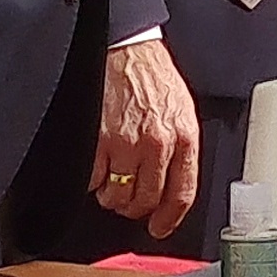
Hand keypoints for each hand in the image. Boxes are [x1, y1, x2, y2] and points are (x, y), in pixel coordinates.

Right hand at [92, 39, 200, 236]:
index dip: (169, 218)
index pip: (181, 194)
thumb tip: (174, 185)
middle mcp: (157, 143)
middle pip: (145, 200)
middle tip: (130, 201)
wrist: (126, 48)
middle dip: (136, 207)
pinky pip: (93, 180)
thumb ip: (181, 148)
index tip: (160, 227)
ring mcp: (126, 143)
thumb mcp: (182, 110)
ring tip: (112, 180)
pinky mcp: (99, 139)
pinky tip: (97, 164)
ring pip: (117, 195)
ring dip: (113, 195)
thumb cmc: (153, 76)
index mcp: (183, 137)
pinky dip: (93, 179)